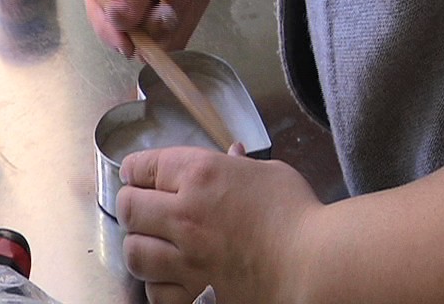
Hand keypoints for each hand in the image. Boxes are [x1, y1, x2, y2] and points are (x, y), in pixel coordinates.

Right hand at [87, 0, 227, 56]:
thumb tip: (117, 21)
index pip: (99, 11)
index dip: (110, 31)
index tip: (127, 44)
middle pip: (125, 31)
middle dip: (148, 25)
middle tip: (167, 7)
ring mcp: (148, 9)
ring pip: (152, 39)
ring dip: (168, 20)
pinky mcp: (172, 17)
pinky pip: (173, 38)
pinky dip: (183, 22)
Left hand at [116, 146, 320, 303]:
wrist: (315, 266)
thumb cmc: (298, 215)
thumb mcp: (268, 174)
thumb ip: (240, 164)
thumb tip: (232, 154)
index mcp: (201, 175)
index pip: (143, 166)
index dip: (136, 169)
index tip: (137, 175)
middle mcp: (185, 215)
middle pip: (128, 207)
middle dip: (131, 204)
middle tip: (141, 207)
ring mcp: (186, 259)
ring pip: (134, 252)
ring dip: (140, 244)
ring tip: (153, 242)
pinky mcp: (195, 295)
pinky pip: (154, 291)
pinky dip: (157, 283)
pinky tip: (171, 276)